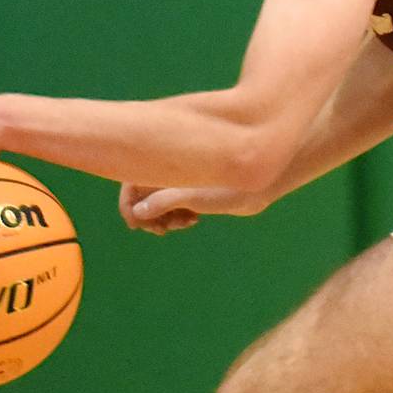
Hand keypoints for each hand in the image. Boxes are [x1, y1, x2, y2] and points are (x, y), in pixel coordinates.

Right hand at [118, 183, 270, 235]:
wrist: (263, 182)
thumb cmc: (233, 185)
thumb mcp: (195, 196)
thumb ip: (165, 201)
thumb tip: (137, 213)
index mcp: (167, 163)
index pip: (131, 182)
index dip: (129, 204)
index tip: (138, 225)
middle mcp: (172, 168)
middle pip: (143, 194)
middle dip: (149, 214)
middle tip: (163, 230)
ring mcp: (182, 179)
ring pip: (158, 202)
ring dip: (164, 217)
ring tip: (184, 223)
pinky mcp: (193, 188)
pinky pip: (173, 205)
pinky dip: (176, 216)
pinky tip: (192, 221)